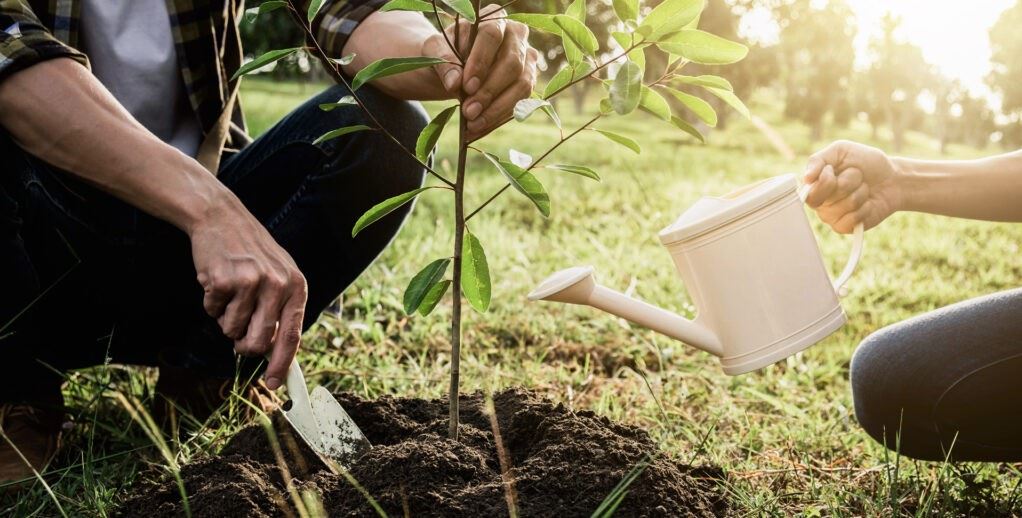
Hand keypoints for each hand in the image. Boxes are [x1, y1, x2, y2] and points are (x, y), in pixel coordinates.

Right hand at [188, 202, 307, 389]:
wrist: (222, 217)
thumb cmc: (251, 253)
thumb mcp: (278, 275)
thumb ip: (279, 311)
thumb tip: (272, 353)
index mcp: (296, 286)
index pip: (292, 335)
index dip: (282, 364)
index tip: (274, 384)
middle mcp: (278, 285)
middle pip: (258, 341)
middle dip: (243, 345)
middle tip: (237, 334)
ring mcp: (251, 282)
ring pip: (231, 330)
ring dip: (225, 318)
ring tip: (229, 292)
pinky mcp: (224, 280)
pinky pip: (212, 311)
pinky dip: (211, 302)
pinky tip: (216, 280)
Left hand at [422, 4, 539, 139]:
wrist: (457, 67)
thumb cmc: (448, 52)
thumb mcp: (435, 51)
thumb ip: (442, 61)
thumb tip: (454, 83)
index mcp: (494, 18)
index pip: (492, 36)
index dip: (481, 61)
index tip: (466, 86)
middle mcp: (517, 35)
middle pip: (512, 63)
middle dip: (489, 91)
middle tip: (468, 111)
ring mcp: (528, 58)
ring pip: (523, 84)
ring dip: (498, 108)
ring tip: (473, 123)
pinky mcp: (529, 80)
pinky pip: (522, 101)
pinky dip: (500, 117)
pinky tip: (481, 127)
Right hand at [803, 140, 905, 233]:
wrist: (892, 178)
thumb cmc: (865, 163)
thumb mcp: (841, 150)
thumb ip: (818, 160)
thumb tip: (806, 178)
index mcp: (814, 185)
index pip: (809, 192)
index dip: (826, 180)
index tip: (833, 169)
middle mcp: (819, 203)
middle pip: (829, 198)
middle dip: (849, 182)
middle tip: (856, 176)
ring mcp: (831, 217)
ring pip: (845, 206)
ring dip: (861, 192)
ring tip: (864, 189)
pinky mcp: (845, 227)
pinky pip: (852, 220)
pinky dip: (866, 208)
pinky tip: (868, 203)